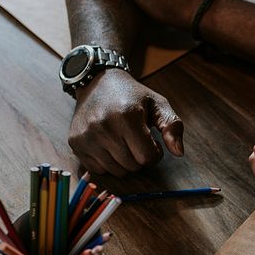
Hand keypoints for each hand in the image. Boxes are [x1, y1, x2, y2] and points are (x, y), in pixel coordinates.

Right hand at [68, 69, 183, 175]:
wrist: (98, 82)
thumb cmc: (132, 96)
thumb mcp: (158, 104)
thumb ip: (173, 126)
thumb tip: (179, 153)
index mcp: (126, 116)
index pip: (147, 157)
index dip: (155, 152)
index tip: (151, 140)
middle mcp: (103, 127)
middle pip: (132, 166)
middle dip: (140, 157)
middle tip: (136, 139)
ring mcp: (86, 136)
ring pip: (116, 172)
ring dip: (125, 162)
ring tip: (123, 142)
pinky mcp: (75, 143)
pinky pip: (98, 170)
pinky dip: (107, 163)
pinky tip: (109, 146)